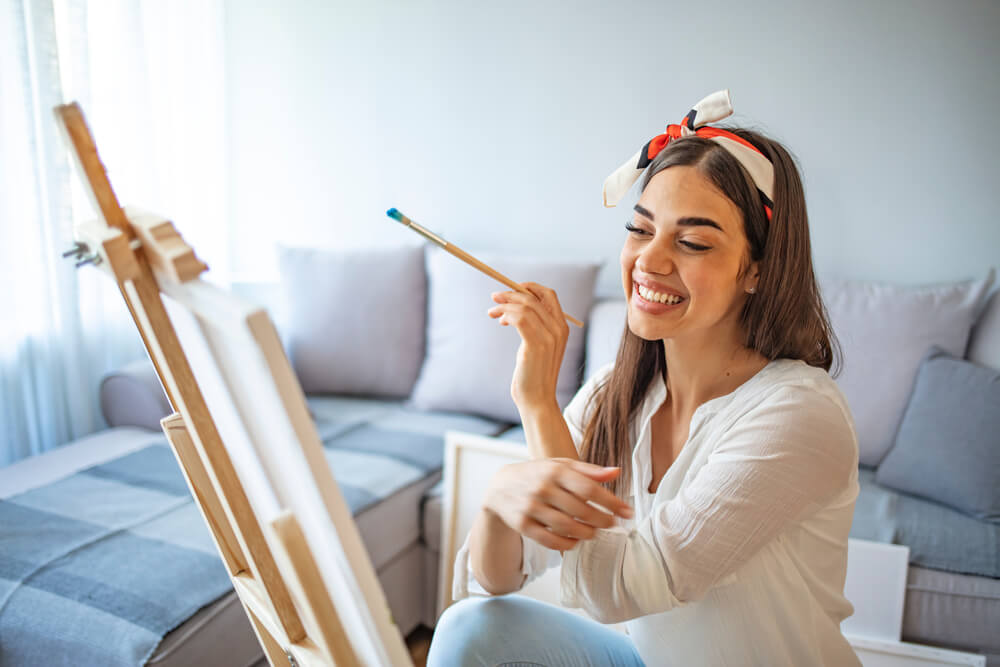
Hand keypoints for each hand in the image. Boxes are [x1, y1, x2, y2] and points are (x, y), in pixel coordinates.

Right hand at [484, 457, 633, 550]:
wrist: (500, 487)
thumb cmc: (537, 475)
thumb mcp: (560, 465)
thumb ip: (588, 470)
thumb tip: (616, 472)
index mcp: (555, 470)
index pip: (589, 488)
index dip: (611, 502)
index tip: (628, 512)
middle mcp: (543, 488)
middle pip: (581, 510)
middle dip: (602, 520)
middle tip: (612, 524)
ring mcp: (531, 507)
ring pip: (567, 527)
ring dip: (587, 533)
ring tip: (594, 532)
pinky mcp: (523, 525)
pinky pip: (550, 540)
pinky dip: (567, 544)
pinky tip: (575, 541)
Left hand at [488, 282, 569, 412]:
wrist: (537, 400)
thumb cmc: (533, 374)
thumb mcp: (537, 346)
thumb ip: (534, 327)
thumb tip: (514, 307)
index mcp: (562, 328)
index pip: (549, 295)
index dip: (530, 287)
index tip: (513, 288)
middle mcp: (558, 329)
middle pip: (534, 298)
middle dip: (511, 294)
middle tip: (494, 297)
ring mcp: (549, 337)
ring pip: (524, 306)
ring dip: (504, 305)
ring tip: (492, 313)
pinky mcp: (535, 345)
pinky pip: (519, 318)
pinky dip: (506, 315)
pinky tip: (500, 322)